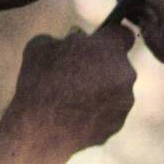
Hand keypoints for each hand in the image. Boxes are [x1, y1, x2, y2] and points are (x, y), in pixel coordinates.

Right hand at [2, 26, 136, 157]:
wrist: (40, 129)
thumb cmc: (39, 83)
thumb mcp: (41, 45)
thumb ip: (64, 38)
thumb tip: (73, 39)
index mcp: (110, 48)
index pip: (122, 34)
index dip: (109, 37)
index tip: (97, 43)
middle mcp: (124, 73)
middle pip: (118, 63)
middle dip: (102, 65)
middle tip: (76, 73)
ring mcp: (124, 101)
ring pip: (116, 88)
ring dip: (102, 89)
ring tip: (73, 97)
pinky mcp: (118, 123)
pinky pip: (110, 111)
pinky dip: (98, 111)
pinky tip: (76, 114)